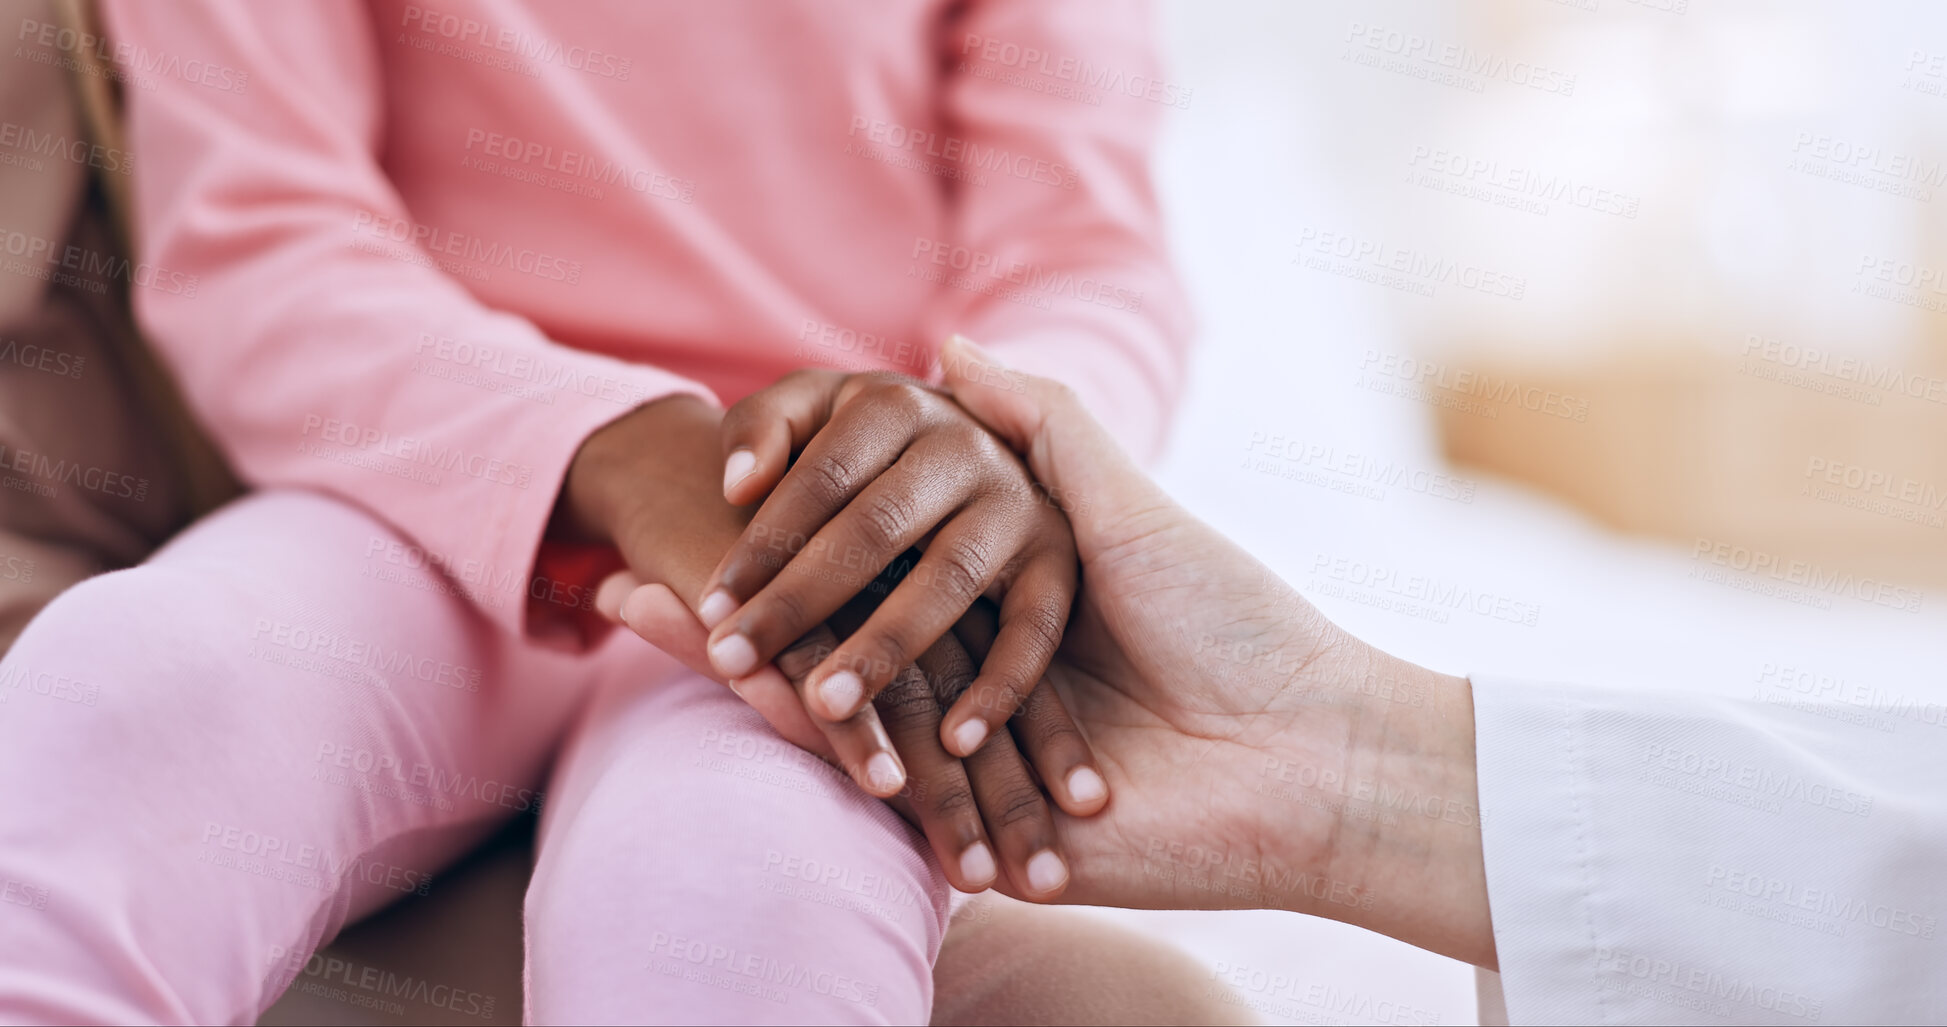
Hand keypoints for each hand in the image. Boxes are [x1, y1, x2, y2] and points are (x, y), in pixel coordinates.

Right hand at [616, 340, 1498, 967]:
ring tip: (630, 612)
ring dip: (733, 661)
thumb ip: (1040, 432)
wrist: (1305, 758)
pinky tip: (710, 681)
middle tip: (630, 570)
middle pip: (836, 633)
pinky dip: (785, 734)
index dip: (793, 525)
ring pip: (835, 705)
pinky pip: (876, 784)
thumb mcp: (1124, 506)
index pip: (875, 556)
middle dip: (739, 602)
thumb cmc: (1231, 620)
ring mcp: (981, 756)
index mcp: (1013, 600)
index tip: (713, 484)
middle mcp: (985, 674)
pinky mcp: (991, 828)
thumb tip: (946, 350)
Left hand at [695, 369, 1081, 761]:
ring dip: (886, 646)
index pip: (820, 476)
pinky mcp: (1060, 561)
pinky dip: (1001, 686)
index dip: (762, 543)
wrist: (962, 456)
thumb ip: (760, 429)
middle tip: (733, 662)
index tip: (708, 608)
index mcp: (896, 403)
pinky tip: (953, 739)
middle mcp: (966, 444)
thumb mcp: (809, 412)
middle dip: (800, 602)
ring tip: (823, 705)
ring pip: (950, 579)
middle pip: (874, 529)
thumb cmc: (855, 449)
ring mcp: (1019, 503)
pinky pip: (1036, 630)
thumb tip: (736, 485)